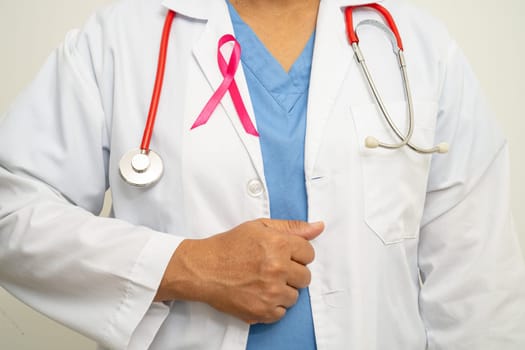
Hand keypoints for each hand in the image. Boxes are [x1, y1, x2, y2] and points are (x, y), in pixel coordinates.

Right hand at [155, 219, 323, 323]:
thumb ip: (291, 227)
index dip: (296, 254)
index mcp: (279, 245)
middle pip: (305, 277)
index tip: (282, 255)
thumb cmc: (229, 246)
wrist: (203, 269)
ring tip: (263, 281)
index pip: (309, 253)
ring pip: (295, 296)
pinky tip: (258, 294)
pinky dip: (272, 306)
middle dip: (292, 273)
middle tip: (272, 268)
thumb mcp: (259, 227)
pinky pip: (282, 313)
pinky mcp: (262, 310)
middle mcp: (277, 269)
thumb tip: (319, 227)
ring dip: (283, 290)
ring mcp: (271, 292)